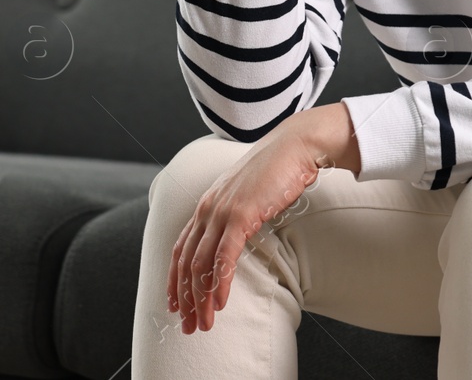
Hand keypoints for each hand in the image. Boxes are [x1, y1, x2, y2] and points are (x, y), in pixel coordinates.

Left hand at [164, 107, 352, 333]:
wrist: (296, 145)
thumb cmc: (279, 168)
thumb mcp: (250, 194)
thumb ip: (238, 214)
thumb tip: (239, 235)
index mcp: (207, 204)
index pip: (180, 248)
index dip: (174, 279)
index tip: (175, 304)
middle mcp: (208, 209)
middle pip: (185, 262)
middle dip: (185, 298)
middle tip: (188, 326)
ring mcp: (222, 212)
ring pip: (200, 265)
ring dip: (201, 299)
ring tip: (204, 323)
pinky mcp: (240, 216)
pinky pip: (224, 258)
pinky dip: (220, 283)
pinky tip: (221, 303)